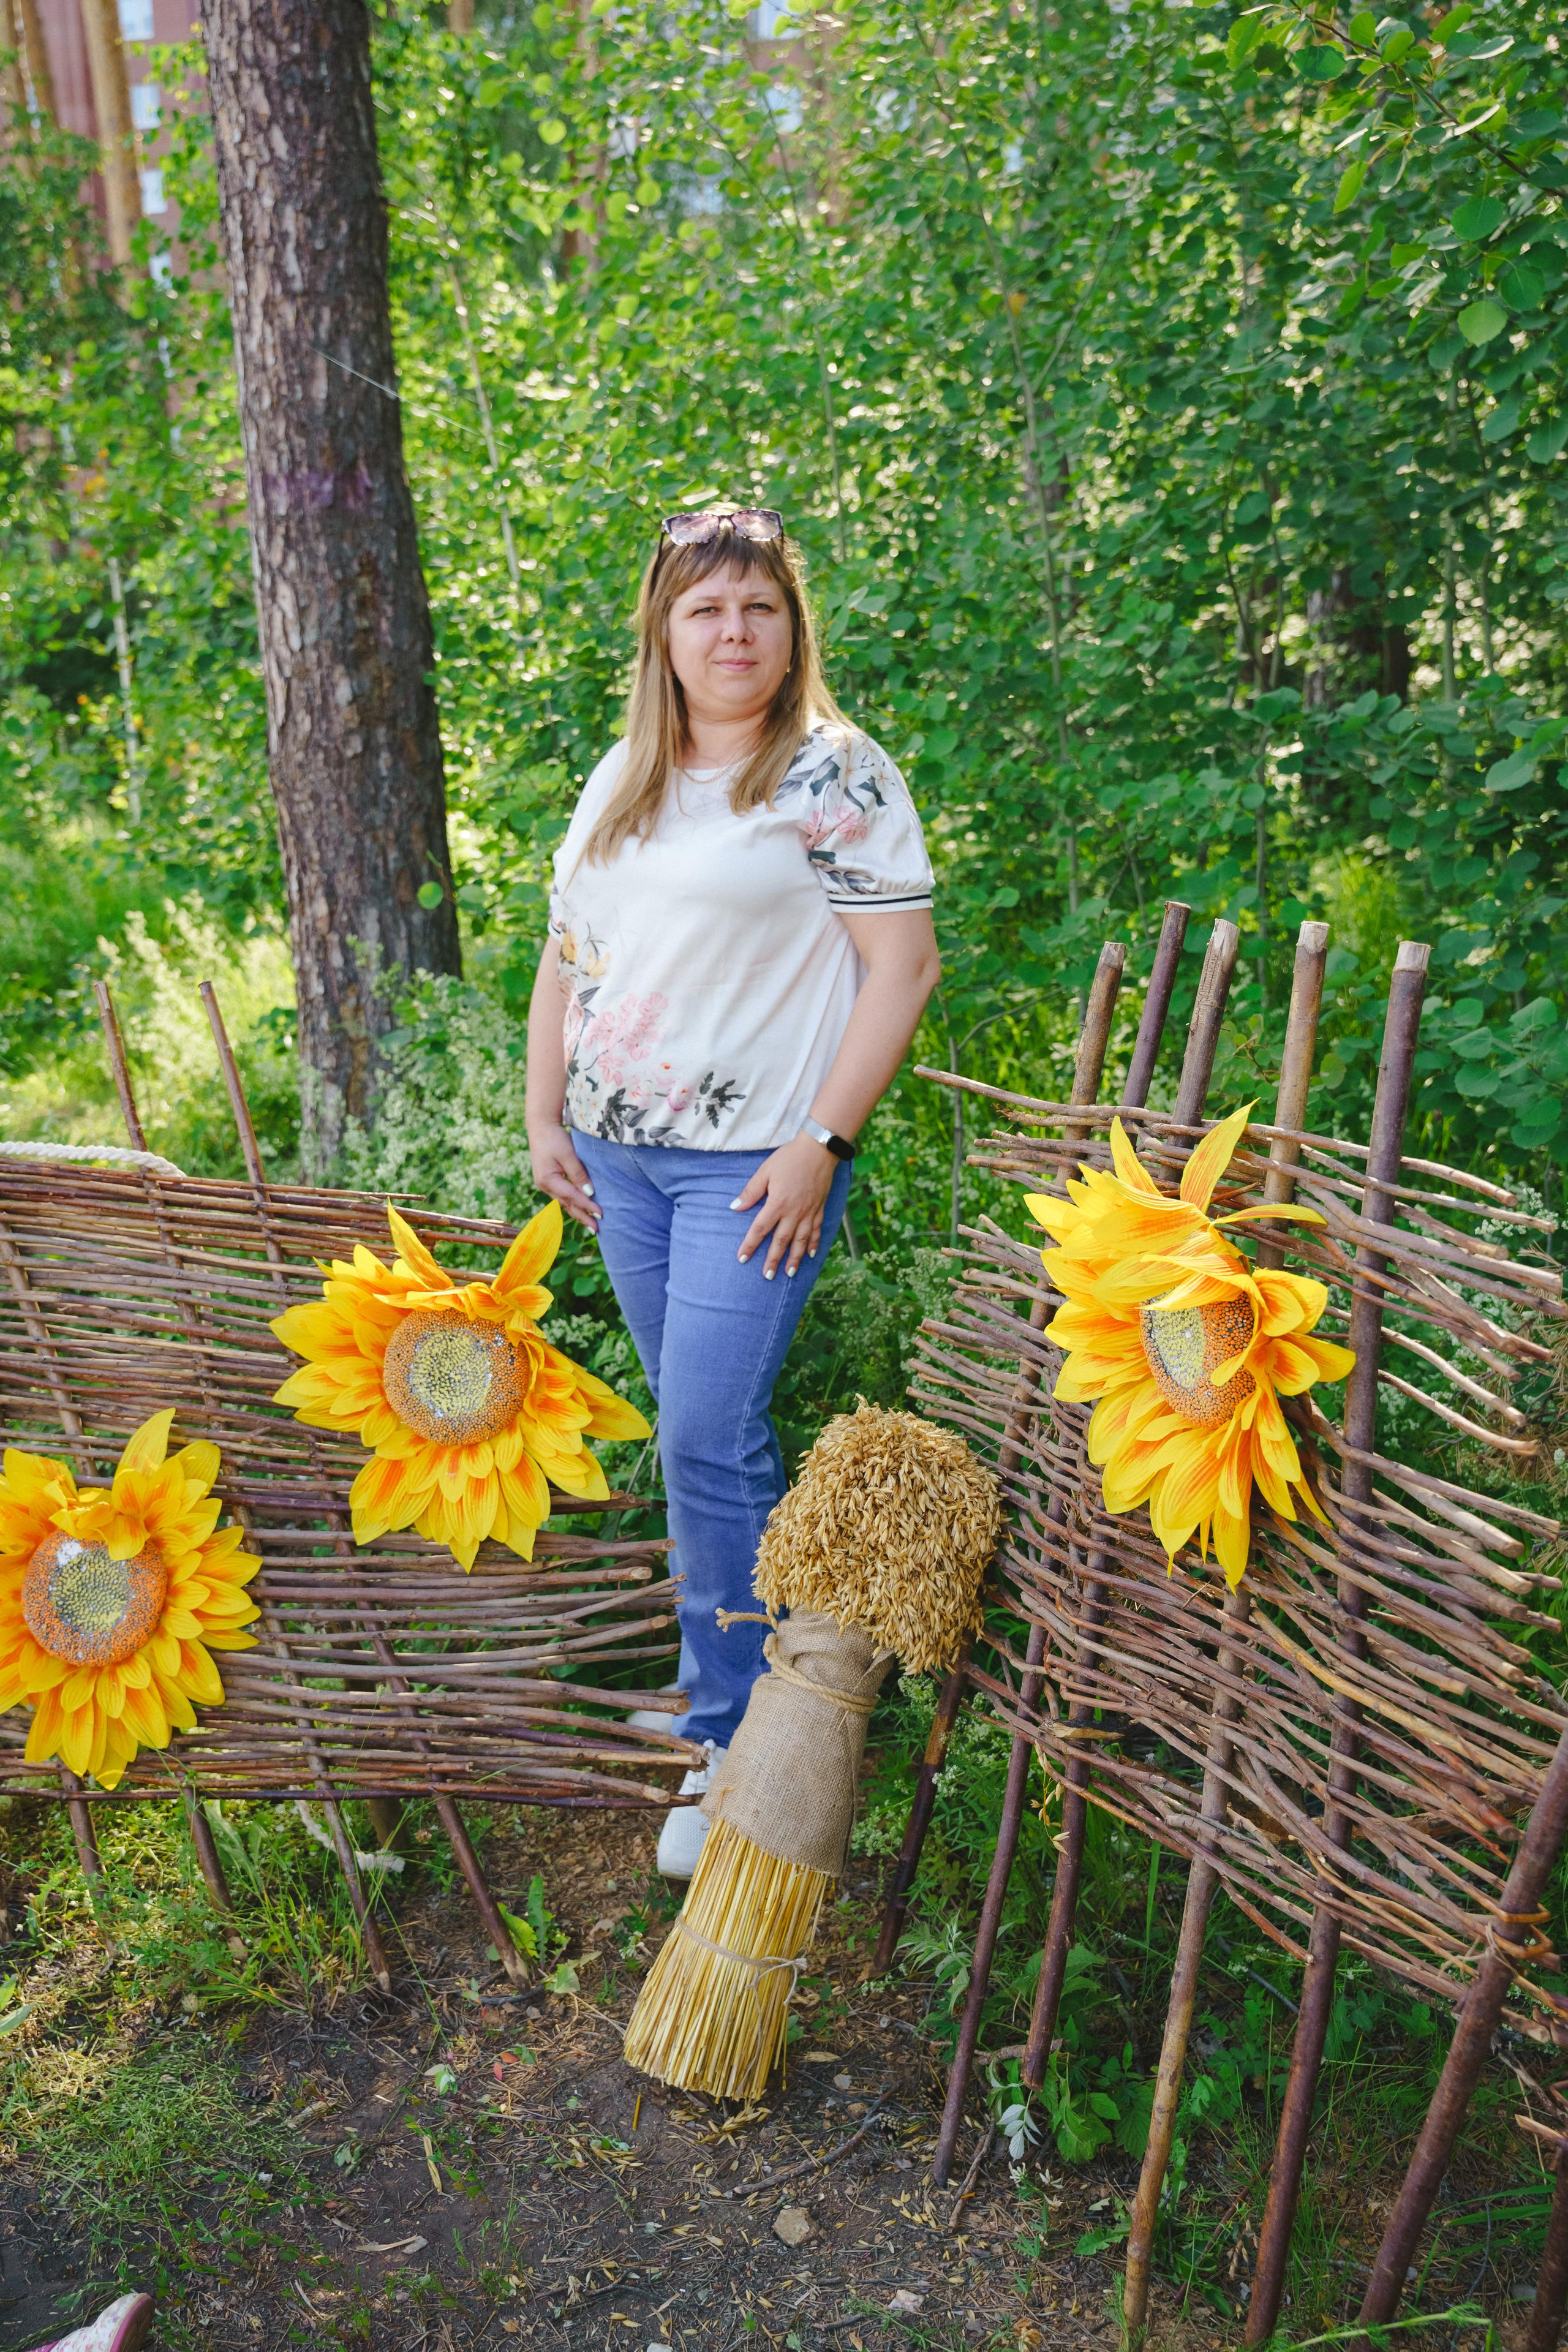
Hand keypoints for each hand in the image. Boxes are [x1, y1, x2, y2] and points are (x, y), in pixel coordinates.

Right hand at [529, 1124, 599, 1231]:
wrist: (540, 1126)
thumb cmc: (554, 1137)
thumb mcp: (567, 1154)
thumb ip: (578, 1173)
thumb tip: (589, 1192)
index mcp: (548, 1180)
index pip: (572, 1197)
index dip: (587, 1206)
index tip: (601, 1214)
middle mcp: (545, 1185)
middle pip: (567, 1205)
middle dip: (583, 1217)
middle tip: (597, 1229)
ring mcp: (545, 1184)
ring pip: (564, 1202)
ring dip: (578, 1213)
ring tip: (591, 1224)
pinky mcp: (549, 1180)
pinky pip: (562, 1196)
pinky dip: (573, 1203)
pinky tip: (581, 1209)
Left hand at [732, 1134, 836, 1278]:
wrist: (819, 1149)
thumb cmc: (789, 1158)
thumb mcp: (765, 1172)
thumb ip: (751, 1192)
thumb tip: (735, 1207)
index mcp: (778, 1203)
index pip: (760, 1229)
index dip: (750, 1245)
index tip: (742, 1258)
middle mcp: (794, 1212)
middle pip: (781, 1241)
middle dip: (773, 1260)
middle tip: (767, 1276)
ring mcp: (809, 1212)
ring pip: (801, 1241)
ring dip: (795, 1258)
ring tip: (789, 1273)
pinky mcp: (819, 1208)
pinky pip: (816, 1230)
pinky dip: (814, 1244)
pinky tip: (810, 1255)